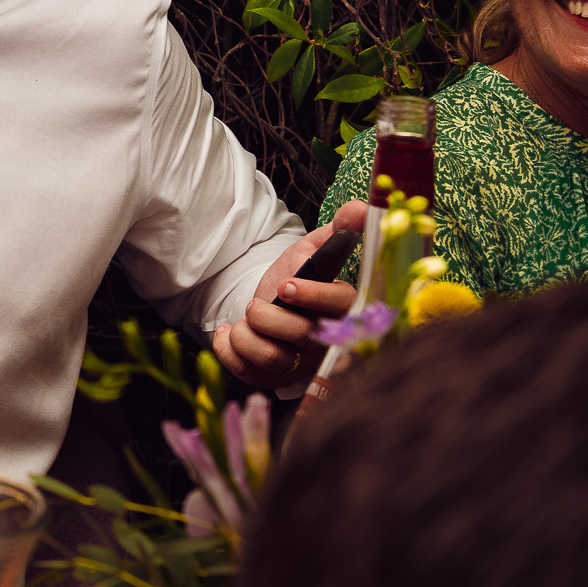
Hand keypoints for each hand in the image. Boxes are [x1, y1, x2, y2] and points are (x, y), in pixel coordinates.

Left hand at [213, 201, 365, 386]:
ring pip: (274, 358)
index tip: (285, 286)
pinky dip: (228, 350)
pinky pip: (248, 374)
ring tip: (241, 321)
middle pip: (302, 335)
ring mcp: (301, 363)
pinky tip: (227, 333)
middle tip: (257, 303)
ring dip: (246, 335)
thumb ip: (337, 230)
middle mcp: (326, 341)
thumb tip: (360, 207)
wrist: (268, 302)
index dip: (313, 297)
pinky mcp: (275, 378)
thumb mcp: (313, 250)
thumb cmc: (297, 277)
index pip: (340, 307)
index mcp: (342, 308)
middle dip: (267, 315)